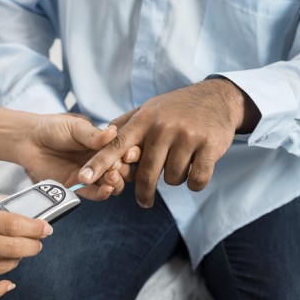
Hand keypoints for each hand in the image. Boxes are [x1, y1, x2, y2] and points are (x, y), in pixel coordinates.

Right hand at [0, 192, 51, 299]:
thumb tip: (10, 203)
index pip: (12, 222)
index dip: (35, 226)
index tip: (46, 227)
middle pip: (12, 247)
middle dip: (33, 245)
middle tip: (38, 241)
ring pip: (0, 268)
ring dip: (17, 262)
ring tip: (19, 254)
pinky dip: (0, 289)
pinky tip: (9, 283)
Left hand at [16, 114, 139, 199]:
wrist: (29, 140)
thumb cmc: (53, 128)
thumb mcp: (76, 127)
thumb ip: (94, 135)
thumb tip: (114, 132)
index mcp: (105, 145)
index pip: (125, 152)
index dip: (130, 154)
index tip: (129, 153)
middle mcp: (101, 161)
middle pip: (123, 171)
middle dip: (124, 171)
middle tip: (116, 166)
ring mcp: (91, 175)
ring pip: (113, 185)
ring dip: (116, 183)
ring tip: (110, 176)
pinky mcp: (77, 187)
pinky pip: (94, 194)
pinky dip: (102, 194)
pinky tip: (105, 188)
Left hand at [79, 78, 259, 207]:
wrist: (217, 97)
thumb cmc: (177, 107)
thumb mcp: (149, 108)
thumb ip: (126, 125)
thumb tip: (101, 139)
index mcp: (144, 120)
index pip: (116, 145)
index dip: (99, 163)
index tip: (83, 178)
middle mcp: (162, 127)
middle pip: (145, 173)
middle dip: (144, 192)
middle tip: (144, 202)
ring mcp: (187, 136)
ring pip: (172, 179)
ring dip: (175, 179)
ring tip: (180, 164)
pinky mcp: (209, 146)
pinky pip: (196, 180)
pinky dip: (195, 183)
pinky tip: (195, 171)